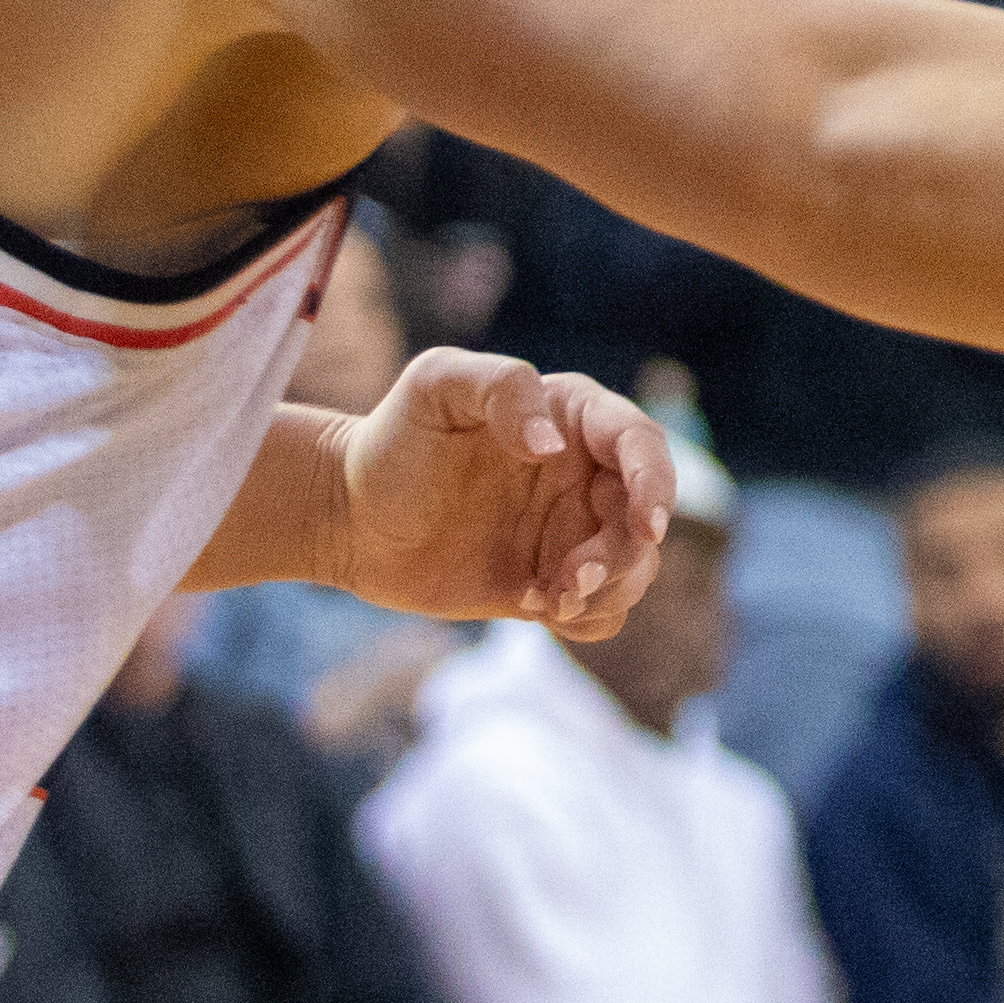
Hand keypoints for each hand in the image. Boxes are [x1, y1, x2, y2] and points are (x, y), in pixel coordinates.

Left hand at [327, 350, 676, 639]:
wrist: (347, 515)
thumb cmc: (392, 439)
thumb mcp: (435, 385)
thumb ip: (502, 388)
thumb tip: (551, 444)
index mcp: (573, 418)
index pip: (640, 443)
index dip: (656, 482)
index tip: (646, 525)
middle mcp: (585, 473)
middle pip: (644, 515)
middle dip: (622, 555)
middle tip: (569, 581)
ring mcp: (570, 531)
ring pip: (634, 568)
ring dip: (607, 591)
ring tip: (545, 598)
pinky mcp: (551, 582)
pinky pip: (602, 610)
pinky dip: (584, 618)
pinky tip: (530, 605)